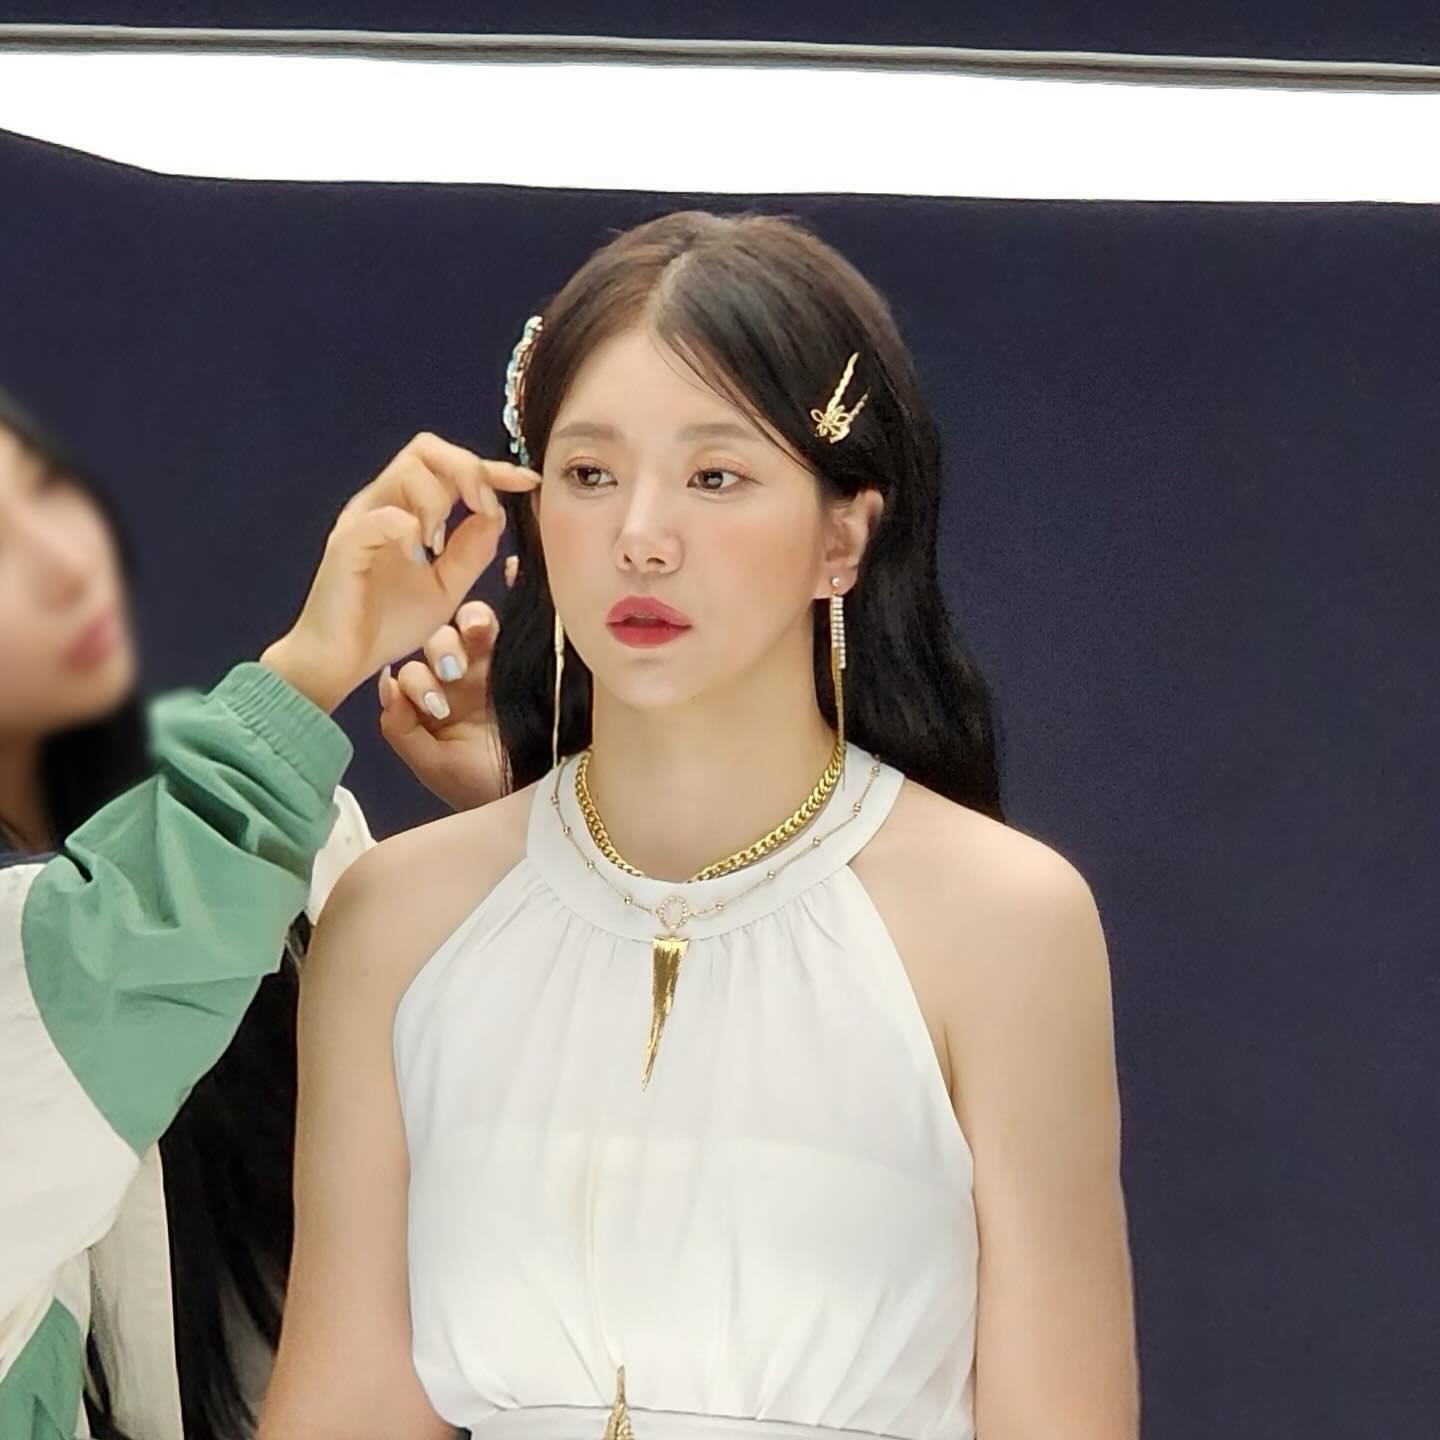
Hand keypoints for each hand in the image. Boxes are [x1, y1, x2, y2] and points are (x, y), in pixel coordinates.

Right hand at [261, 434, 538, 711]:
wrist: (344, 661)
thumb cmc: (387, 624)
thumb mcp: (447, 588)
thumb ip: (471, 552)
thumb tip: (496, 515)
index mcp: (408, 510)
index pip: (450, 466)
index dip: (492, 468)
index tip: (527, 481)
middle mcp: (384, 504)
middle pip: (427, 449)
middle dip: (467, 469)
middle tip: (483, 507)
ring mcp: (363, 519)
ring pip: (408, 470)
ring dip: (438, 501)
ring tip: (438, 545)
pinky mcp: (346, 543)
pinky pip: (383, 516)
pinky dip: (409, 530)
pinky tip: (418, 558)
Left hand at [379, 590, 509, 809]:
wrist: (539, 796)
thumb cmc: (484, 787)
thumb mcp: (433, 765)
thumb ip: (400, 728)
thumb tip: (386, 683)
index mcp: (435, 705)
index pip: (413, 672)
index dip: (416, 681)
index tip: (433, 708)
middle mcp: (462, 682)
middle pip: (439, 643)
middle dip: (440, 652)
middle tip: (452, 673)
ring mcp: (495, 667)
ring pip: (470, 626)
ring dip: (465, 630)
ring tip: (474, 645)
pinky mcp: (524, 658)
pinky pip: (503, 626)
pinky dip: (488, 613)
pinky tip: (488, 617)